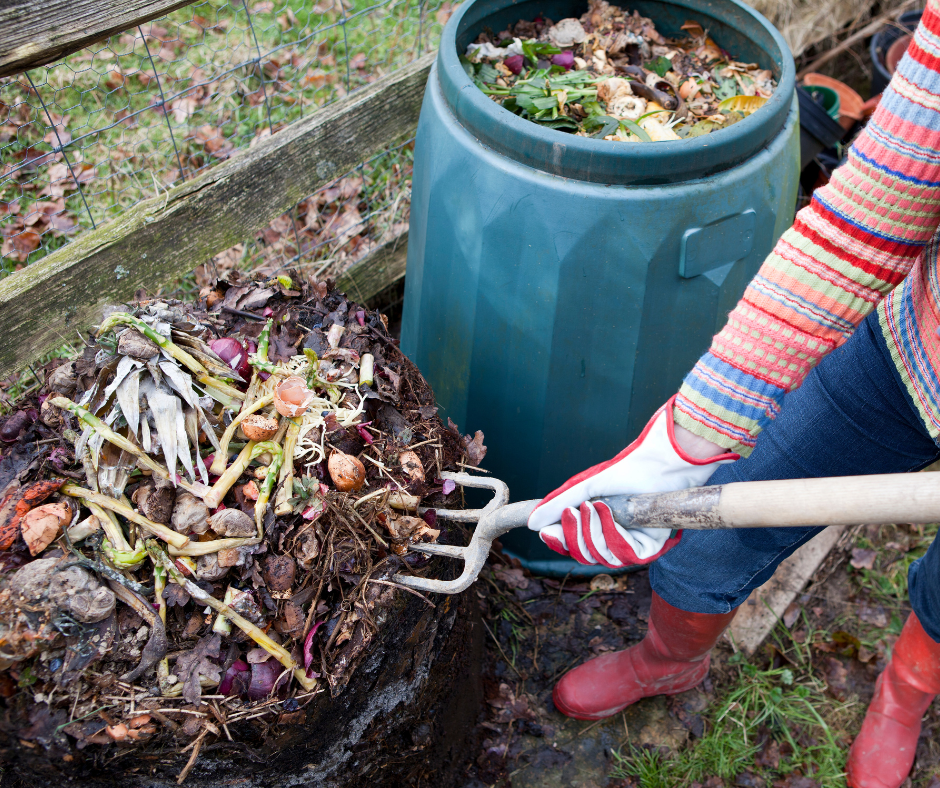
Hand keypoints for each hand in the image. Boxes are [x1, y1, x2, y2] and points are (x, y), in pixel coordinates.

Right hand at [526, 397, 737, 567]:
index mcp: (598, 526)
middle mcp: (614, 539)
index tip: (546, 531)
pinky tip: (610, 511)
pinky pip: (624, 554)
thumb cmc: (625, 471)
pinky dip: (613, 533)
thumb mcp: (585, 488)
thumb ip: (558, 505)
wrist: (658, 463)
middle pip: (584, 555)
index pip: (573, 546)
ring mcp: (632, 545)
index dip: (558, 542)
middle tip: (573, 511)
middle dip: (574, 535)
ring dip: (593, 531)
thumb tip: (531, 523)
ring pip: (602, 557)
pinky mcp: (650, 548)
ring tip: (594, 505)